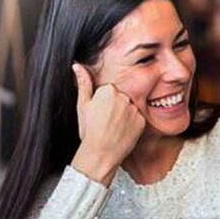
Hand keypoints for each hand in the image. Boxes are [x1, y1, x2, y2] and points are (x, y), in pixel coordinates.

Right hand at [71, 63, 144, 183]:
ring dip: (124, 115)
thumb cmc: (89, 131)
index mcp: (108, 90)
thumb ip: (83, 83)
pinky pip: (137, 118)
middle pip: (121, 98)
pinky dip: (131, 124)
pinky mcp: (142, 121)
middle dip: (114, 107)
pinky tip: (122, 132)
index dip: (103, 103)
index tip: (99, 113)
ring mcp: (134, 109)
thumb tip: (77, 65)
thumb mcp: (83, 106)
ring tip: (113, 128)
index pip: (109, 91)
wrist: (100, 154)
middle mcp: (124, 97)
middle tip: (105, 122)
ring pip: (129, 108)